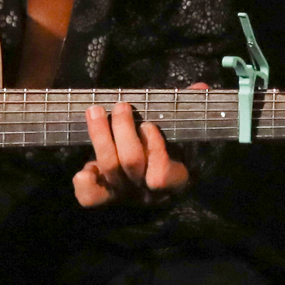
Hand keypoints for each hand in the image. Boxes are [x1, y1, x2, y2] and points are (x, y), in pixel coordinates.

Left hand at [73, 90, 203, 207]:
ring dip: (100, 136)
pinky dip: (85, 182)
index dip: (154, 150)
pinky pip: (90, 197)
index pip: (161, 175)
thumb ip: (186, 110)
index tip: (148, 125)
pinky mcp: (102, 195)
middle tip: (120, 106)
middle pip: (130, 162)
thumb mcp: (176, 131)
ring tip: (95, 110)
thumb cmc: (161, 147)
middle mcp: (147, 191)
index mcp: (172, 179)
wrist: (142, 178)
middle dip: (123, 130)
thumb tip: (201, 86)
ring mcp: (123, 193)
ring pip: (109, 166)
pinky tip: (84, 169)